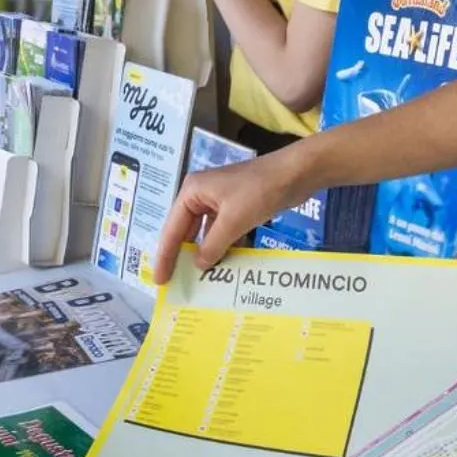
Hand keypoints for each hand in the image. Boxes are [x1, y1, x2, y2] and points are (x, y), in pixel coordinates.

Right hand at [155, 146, 314, 280]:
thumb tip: (199, 266)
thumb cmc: (259, 191)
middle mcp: (201, 195)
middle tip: (175, 283)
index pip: (171, 229)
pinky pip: (224, 232)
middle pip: (185, 231)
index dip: (165, 256)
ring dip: (205, 254)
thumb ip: (212, 246)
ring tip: (199, 281)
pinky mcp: (238, 207)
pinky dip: (224, 247)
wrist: (296, 173)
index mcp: (192, 191)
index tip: (160, 280)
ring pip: (206, 233)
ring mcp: (220, 200)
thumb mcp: (233, 221)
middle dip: (182, 256)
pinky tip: (225, 266)